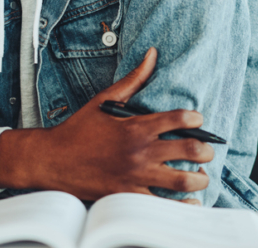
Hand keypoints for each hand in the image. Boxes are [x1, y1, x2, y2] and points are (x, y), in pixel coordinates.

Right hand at [0, 48, 213, 199]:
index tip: (198, 121)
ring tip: (201, 176)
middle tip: (207, 150)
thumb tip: (152, 54)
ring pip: (183, 179)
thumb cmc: (78, 130)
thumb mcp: (104, 100)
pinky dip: (181, 203)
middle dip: (206, 150)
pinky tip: (188, 199)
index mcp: (136, 126)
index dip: (197, 119)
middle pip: (190, 149)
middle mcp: (140, 152)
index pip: (180, 119)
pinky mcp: (128, 196)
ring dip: (199, 178)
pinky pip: (163, 204)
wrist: (50, 161)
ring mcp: (135, 176)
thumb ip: (133, 79)